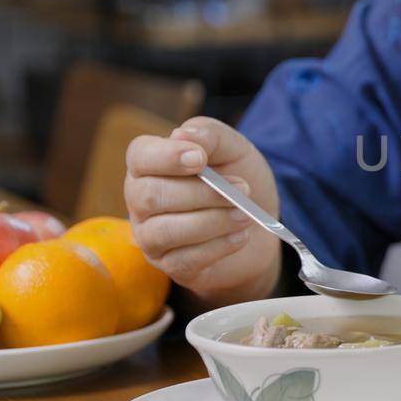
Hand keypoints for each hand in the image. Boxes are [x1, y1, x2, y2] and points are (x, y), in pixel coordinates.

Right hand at [124, 116, 281, 303]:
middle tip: (243, 188)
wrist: (262, 226)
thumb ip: (211, 136)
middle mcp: (141, 200)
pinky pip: (184, 260)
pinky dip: (218, 246)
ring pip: (165, 231)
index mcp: (150, 164)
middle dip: (201, 192)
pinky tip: (240, 236)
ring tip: (246, 214)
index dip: (166, 157)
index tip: (201, 159)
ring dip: (213, 221)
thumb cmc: (238, 180)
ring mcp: (151, 236)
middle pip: (151, 195)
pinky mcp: (170, 266)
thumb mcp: (235, 150)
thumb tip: (182, 134)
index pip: (139, 155)